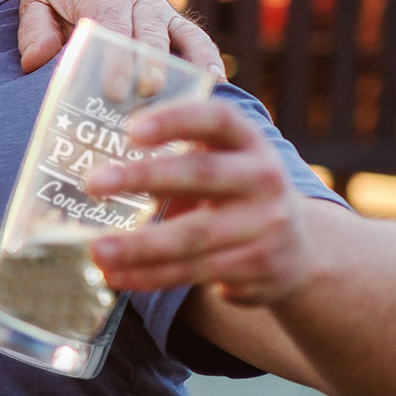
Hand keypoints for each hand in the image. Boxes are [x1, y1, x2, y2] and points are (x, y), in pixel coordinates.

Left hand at [15, 0, 225, 77]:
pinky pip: (194, 37)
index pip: (111, 26)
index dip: (116, 58)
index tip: (114, 89)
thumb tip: (36, 60)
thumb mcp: (35, 1)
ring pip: (179, 34)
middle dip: (149, 64)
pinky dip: (206, 56)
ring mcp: (159, 10)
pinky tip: (214, 81)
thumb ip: (33, 30)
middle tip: (147, 95)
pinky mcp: (173, 22)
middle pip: (147, 33)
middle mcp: (136, 0)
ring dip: (189, 61)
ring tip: (199, 89)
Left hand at [85, 98, 312, 303]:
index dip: (176, 119)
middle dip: (144, 178)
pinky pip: (192, 272)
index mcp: (250, 143)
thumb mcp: (224, 165)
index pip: (218, 119)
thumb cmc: (236, 196)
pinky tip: (115, 275)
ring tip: (96, 249)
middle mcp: (263, 179)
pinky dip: (149, 276)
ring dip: (138, 246)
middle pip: (202, 175)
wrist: (302, 250)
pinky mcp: (256, 267)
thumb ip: (178, 158)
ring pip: (193, 237)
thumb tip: (93, 165)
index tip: (130, 130)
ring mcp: (264, 225)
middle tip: (93, 183)